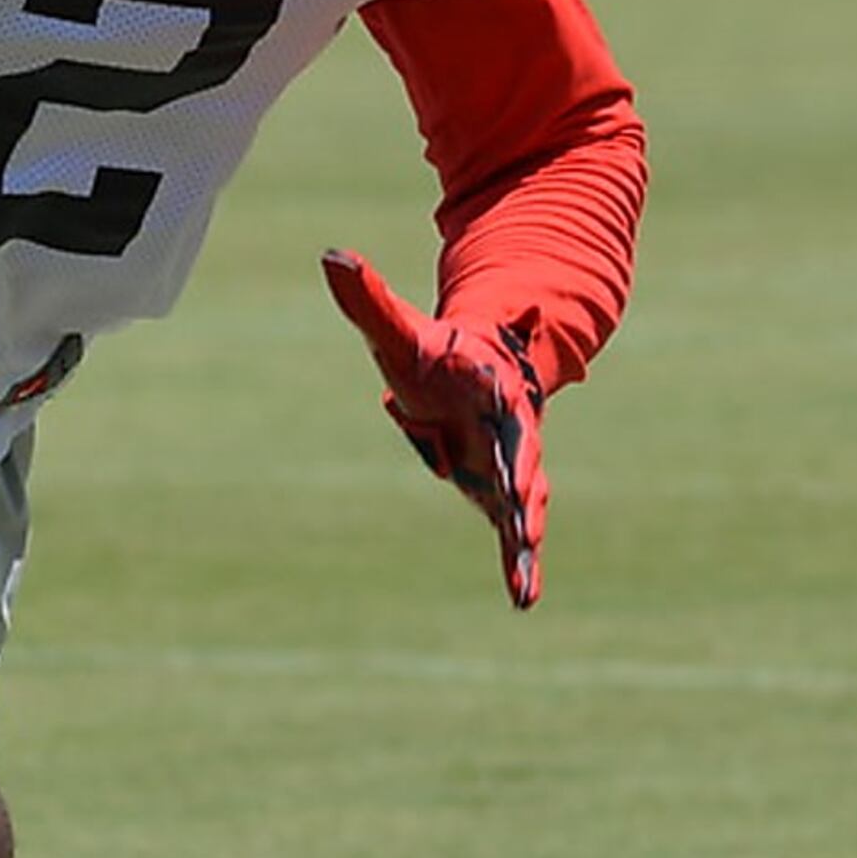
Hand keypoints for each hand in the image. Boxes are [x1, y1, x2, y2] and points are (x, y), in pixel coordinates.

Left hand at [322, 249, 549, 608]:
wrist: (473, 374)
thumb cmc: (434, 352)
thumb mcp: (399, 330)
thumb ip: (369, 299)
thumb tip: (330, 256)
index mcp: (489, 384)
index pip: (495, 396)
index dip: (496, 406)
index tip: (501, 422)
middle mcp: (509, 429)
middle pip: (520, 460)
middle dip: (522, 488)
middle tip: (526, 518)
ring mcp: (510, 466)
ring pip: (524, 503)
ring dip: (525, 539)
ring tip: (525, 582)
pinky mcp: (504, 496)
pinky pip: (514, 532)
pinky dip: (520, 563)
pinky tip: (523, 602)